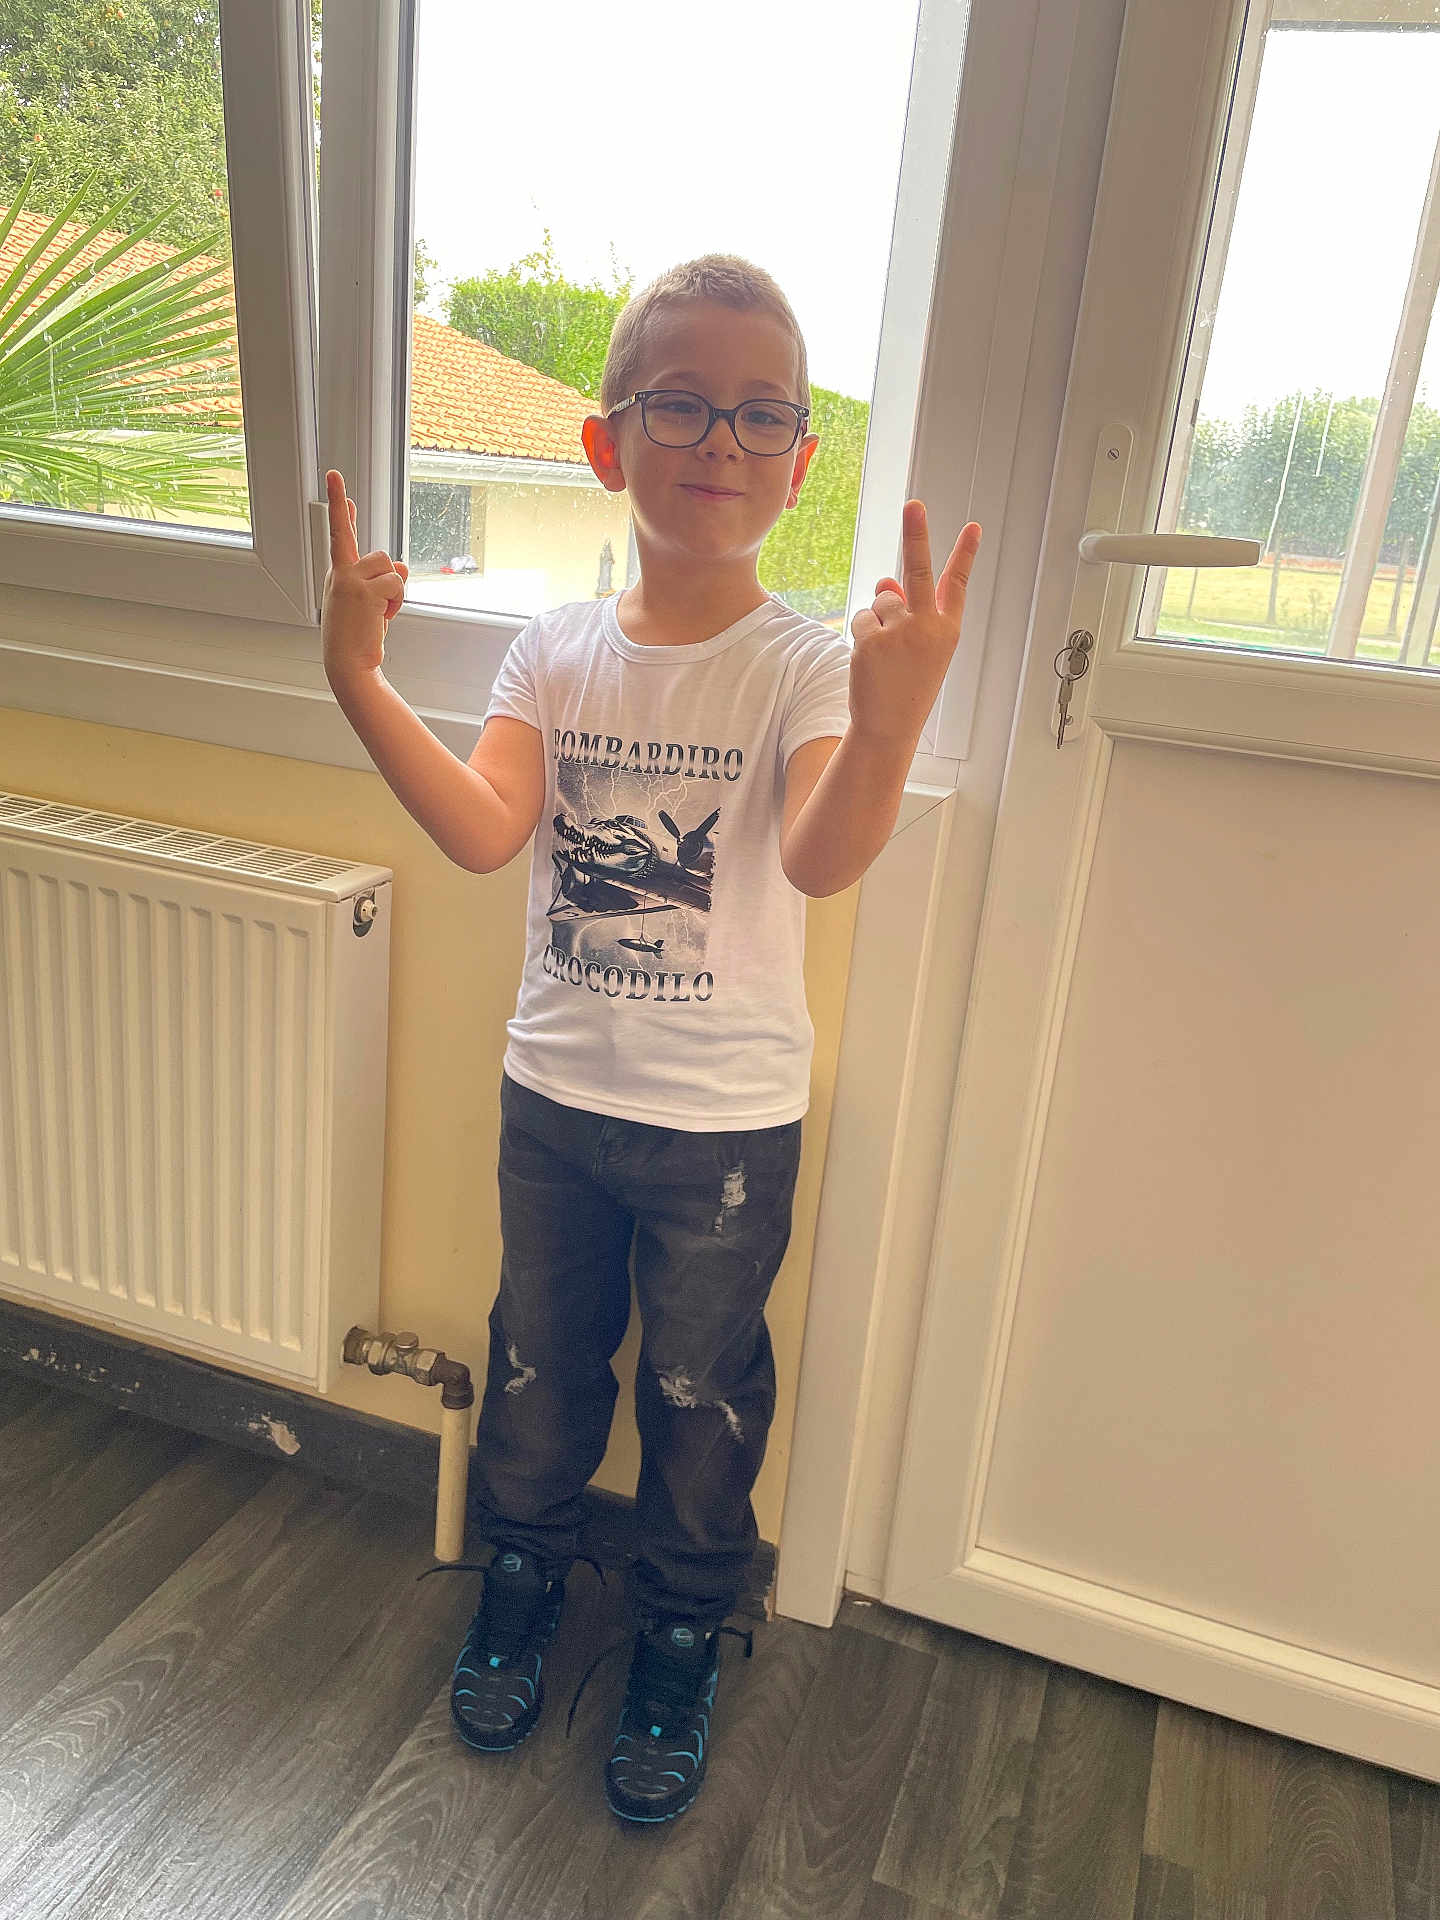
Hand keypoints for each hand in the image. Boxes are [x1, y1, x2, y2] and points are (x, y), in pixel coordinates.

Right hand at [321, 469, 408, 682]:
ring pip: (389, 566)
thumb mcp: (373, 604)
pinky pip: (395, 582)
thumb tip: (401, 564)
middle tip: (351, 527)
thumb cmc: (359, 638)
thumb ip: (384, 580)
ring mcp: (348, 580)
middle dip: (372, 553)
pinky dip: (396, 601)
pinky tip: (383, 617)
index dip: (340, 506)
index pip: (340, 535)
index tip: (334, 478)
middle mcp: (339, 573)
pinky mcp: (363, 590)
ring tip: (380, 613)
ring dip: (394, 592)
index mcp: (338, 576)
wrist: (349, 665)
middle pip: (374, 551)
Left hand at [847, 501, 981, 746]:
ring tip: (885, 655)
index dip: (965, 554)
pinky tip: (871, 661)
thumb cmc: (908, 687)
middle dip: (916, 534)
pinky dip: (862, 635)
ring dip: (878, 621)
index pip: (958, 584)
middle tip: (913, 505)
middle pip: (919, 571)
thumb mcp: (918, 649)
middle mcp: (928, 627)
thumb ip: (908, 612)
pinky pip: (862, 619)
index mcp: (948, 630)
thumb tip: (885, 582)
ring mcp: (900, 632)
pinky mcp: (872, 640)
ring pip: (881, 602)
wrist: (889, 727)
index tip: (973, 527)